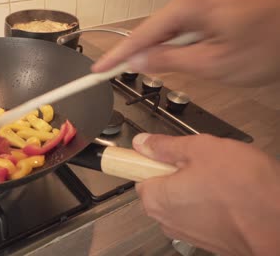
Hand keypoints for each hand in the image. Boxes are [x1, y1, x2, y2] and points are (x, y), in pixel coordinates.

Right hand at [92, 0, 279, 85]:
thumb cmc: (273, 43)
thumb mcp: (215, 64)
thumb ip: (170, 61)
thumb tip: (140, 61)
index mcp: (191, 6)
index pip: (140, 36)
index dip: (116, 56)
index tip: (98, 69)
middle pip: (155, 29)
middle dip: (146, 53)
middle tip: (132, 74)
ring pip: (174, 28)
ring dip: (173, 49)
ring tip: (196, 64)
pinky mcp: (217, 2)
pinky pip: (191, 23)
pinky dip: (188, 41)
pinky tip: (207, 52)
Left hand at [132, 133, 279, 255]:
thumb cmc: (244, 190)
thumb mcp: (201, 149)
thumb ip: (165, 146)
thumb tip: (143, 143)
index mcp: (157, 197)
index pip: (136, 175)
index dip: (149, 160)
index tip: (161, 153)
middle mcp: (166, 219)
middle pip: (159, 188)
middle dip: (176, 172)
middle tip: (200, 162)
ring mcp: (186, 231)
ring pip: (180, 200)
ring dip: (194, 187)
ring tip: (220, 178)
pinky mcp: (206, 238)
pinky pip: (198, 213)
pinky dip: (208, 202)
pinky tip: (228, 193)